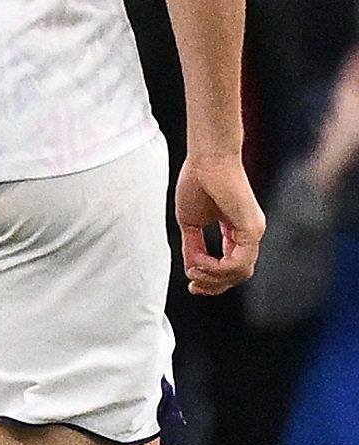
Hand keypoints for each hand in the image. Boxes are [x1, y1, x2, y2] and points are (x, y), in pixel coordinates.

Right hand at [178, 150, 264, 296]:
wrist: (207, 158)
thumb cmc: (198, 181)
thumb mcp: (190, 222)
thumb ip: (194, 246)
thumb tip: (192, 267)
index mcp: (238, 232)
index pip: (232, 266)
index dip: (211, 279)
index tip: (191, 281)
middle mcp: (250, 234)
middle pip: (238, 275)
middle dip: (213, 285)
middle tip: (192, 286)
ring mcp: (253, 231)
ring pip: (240, 273)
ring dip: (213, 277)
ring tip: (193, 269)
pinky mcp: (251, 229)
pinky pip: (239, 262)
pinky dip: (217, 268)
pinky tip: (199, 262)